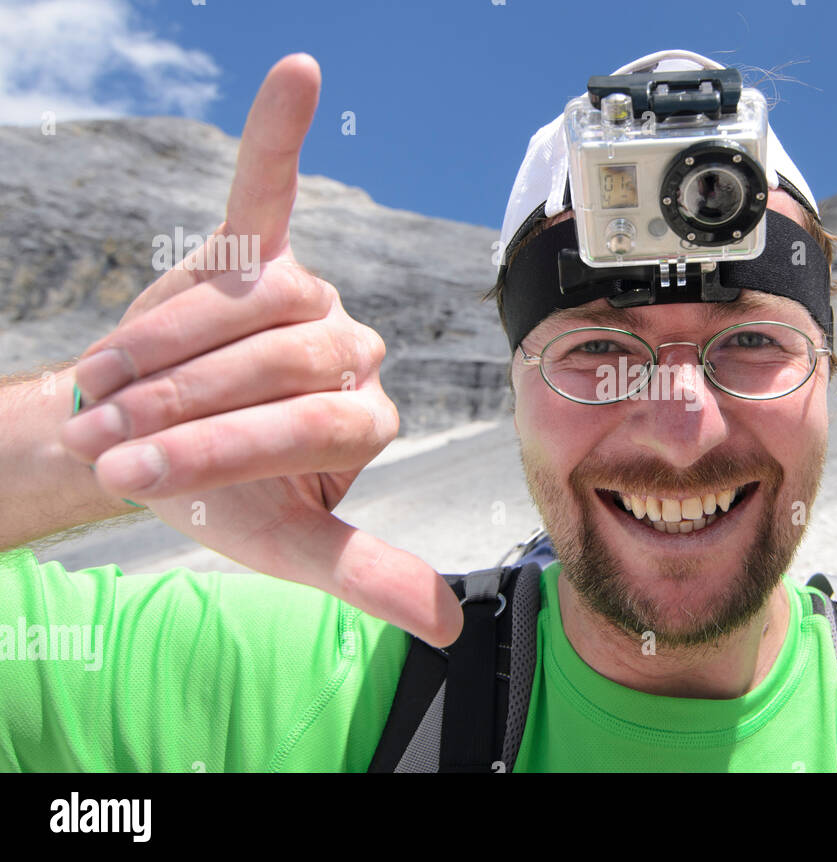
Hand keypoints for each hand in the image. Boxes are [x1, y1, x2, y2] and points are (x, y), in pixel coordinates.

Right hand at [58, 55, 462, 647]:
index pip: (313, 421)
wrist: (138, 444)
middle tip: (116, 438)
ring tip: (109, 385)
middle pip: (287, 359)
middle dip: (191, 404)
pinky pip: (268, 182)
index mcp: (361, 414)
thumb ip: (363, 573)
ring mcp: (299, 294)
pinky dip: (276, 129)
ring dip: (167, 345)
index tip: (140, 476)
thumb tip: (447, 623)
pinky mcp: (250, 248)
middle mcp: (346, 345)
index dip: (225, 448)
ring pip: (252, 302)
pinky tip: (297, 71)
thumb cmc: (216, 494)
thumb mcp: (283, 548)